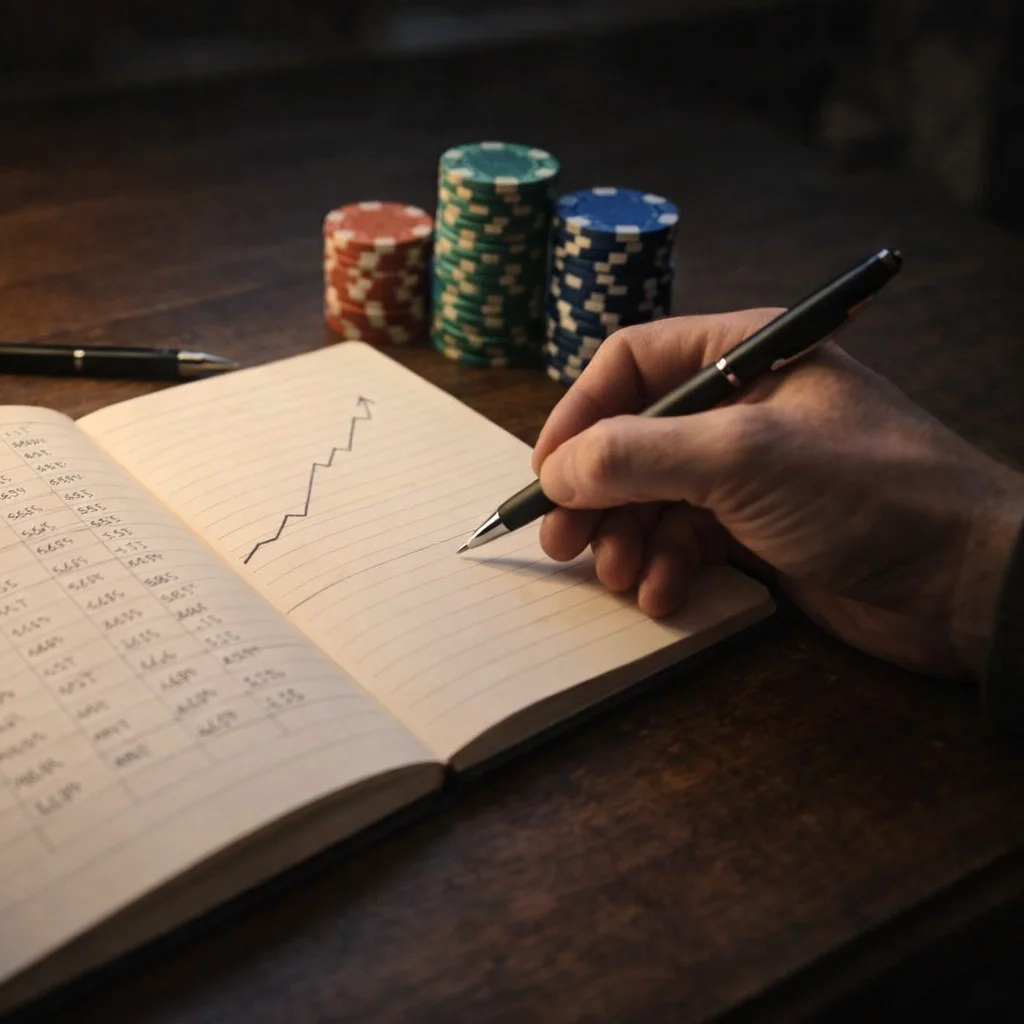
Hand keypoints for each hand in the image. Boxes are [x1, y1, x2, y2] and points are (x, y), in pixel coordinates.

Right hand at [532, 309, 1023, 678]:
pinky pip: (682, 541)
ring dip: (623, 539)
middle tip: (561, 543)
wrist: (966, 583)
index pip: (629, 364)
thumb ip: (636, 456)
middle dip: (593, 492)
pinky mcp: (759, 532)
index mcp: (745, 355)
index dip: (578, 415)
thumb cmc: (869, 492)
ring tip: (618, 577)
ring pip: (649, 496)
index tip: (545, 473)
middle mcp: (741, 407)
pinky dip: (662, 568)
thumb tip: (555, 471)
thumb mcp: (741, 459)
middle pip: (630, 438)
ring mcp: (750, 473)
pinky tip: (663, 595)